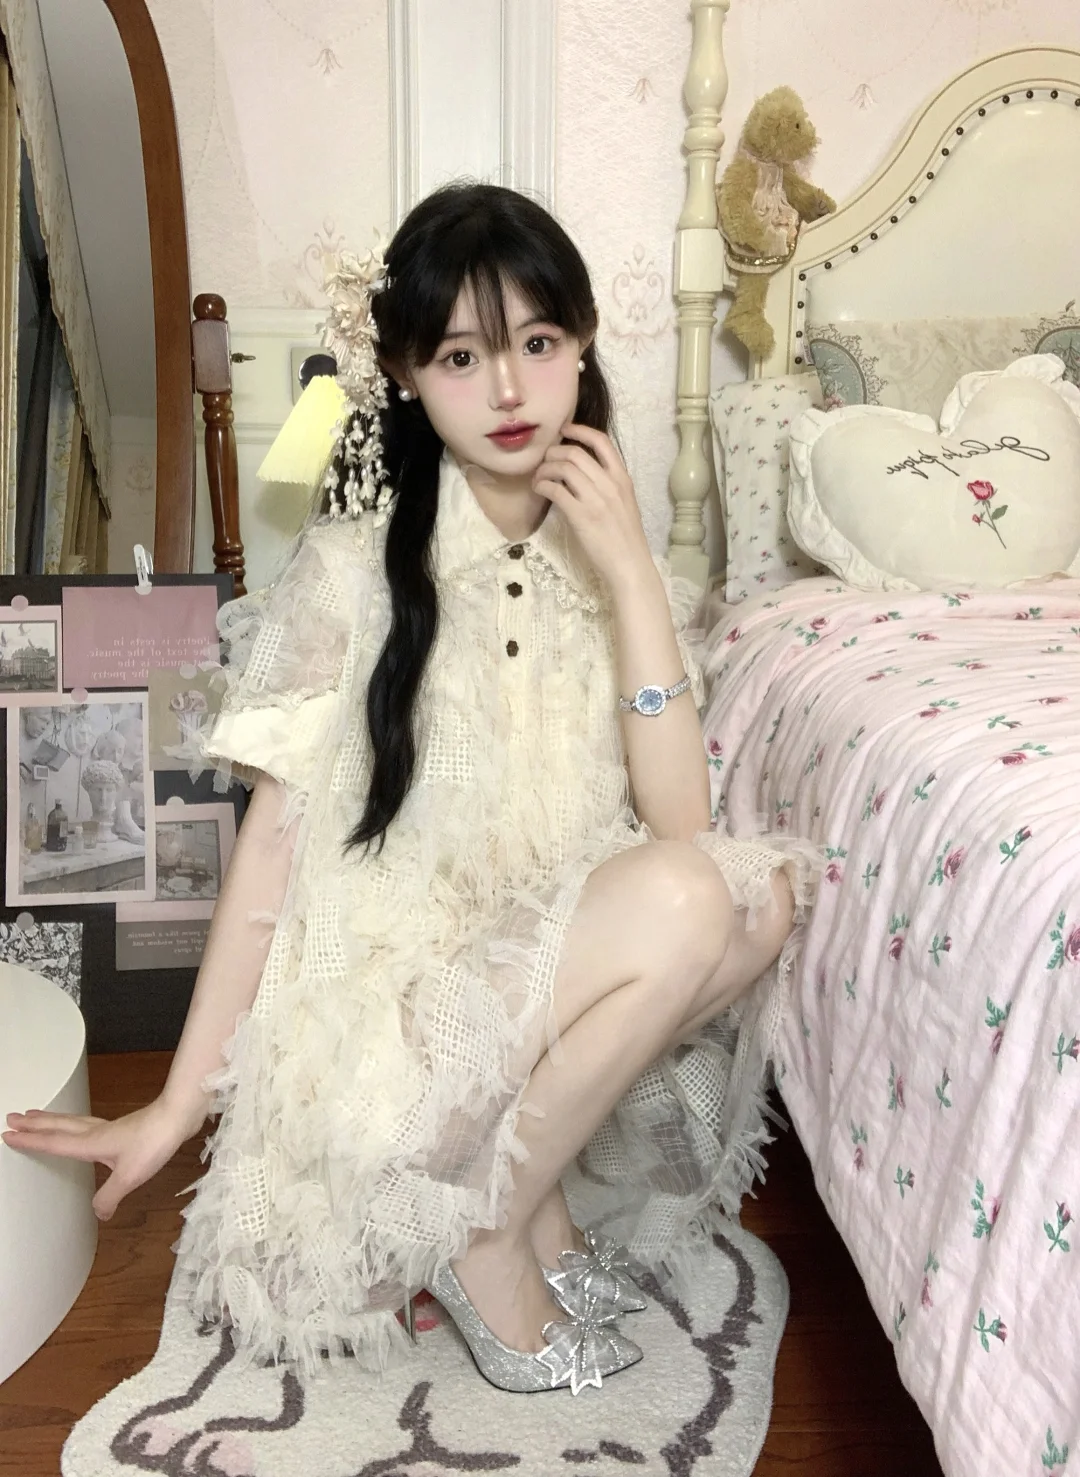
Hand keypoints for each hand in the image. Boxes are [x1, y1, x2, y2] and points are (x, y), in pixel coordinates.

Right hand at [2, 1095, 204, 1220]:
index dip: (29, 1140)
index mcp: (91, 1143)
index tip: (8, 1134)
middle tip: (12, 1117)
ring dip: (51, 1120)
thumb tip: (98, 1213)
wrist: (178, 1116)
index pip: (53, 1142)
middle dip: (34, 1123)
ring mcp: (109, 1128)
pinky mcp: (122, 1128)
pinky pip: (87, 1124)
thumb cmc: (154, 1140)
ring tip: (36, 1117)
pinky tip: (80, 1131)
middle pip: (58, 1125)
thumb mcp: (129, 1176)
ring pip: (72, 1122)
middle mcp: (96, 1132)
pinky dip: (73, 1124)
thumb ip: (109, 1196)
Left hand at [532, 424, 654, 593]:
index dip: (579, 430)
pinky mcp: (580, 516)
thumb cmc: (625, 537)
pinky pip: (555, 489)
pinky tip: (539, 490)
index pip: (601, 441)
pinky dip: (542, 485)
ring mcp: (595, 499)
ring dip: (544, 469)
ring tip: (539, 478)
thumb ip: (607, 484)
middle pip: (575, 452)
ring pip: (563, 468)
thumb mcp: (624, 502)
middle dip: (554, 452)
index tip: (565, 430)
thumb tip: (581, 472)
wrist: (629, 564)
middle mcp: (609, 484)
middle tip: (545, 461)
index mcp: (622, 478)